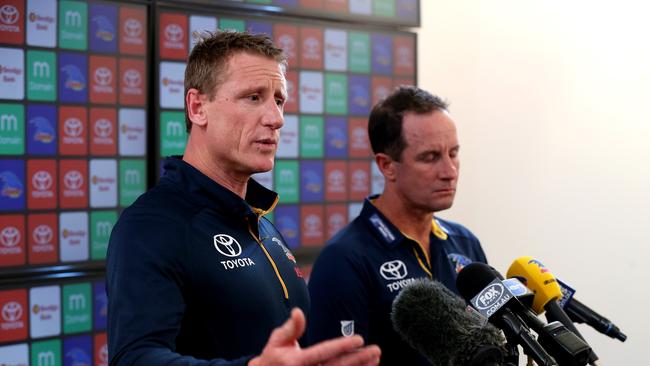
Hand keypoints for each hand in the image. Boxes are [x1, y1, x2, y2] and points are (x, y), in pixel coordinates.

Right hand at [249, 308, 379, 365]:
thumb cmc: (273, 358)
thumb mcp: (276, 341)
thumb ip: (290, 327)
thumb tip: (298, 311)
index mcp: (296, 362)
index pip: (323, 353)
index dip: (341, 346)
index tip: (359, 339)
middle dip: (358, 359)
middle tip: (375, 350)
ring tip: (375, 359)